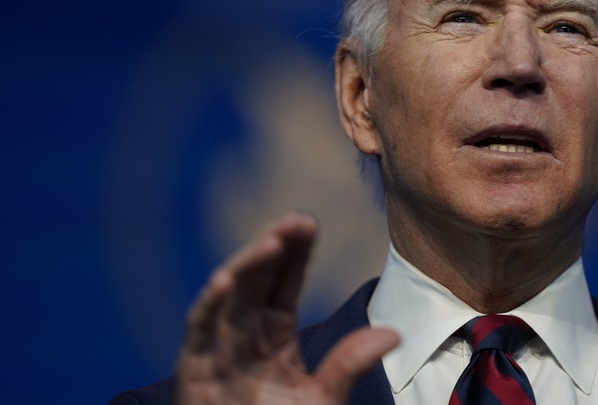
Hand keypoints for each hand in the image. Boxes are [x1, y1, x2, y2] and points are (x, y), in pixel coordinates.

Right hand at [176, 214, 398, 404]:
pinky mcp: (194, 366)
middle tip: (297, 220)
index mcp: (274, 329)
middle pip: (257, 275)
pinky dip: (208, 303)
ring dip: (247, 264)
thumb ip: (350, 362)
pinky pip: (198, 328)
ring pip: (229, 292)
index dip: (296, 250)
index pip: (285, 278)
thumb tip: (394, 334)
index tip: (310, 224)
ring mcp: (218, 344)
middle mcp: (245, 328)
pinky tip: (224, 279)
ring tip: (272, 242)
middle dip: (275, 244)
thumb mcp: (324, 397)